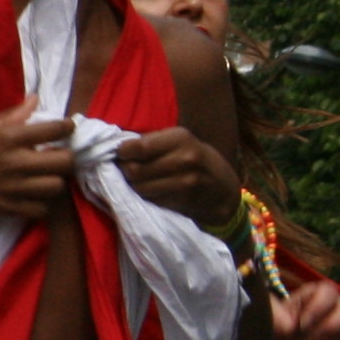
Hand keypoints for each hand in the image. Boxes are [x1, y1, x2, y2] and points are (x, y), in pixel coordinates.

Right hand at [0, 104, 76, 224]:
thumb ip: (10, 115)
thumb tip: (34, 100)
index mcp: (9, 138)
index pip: (55, 130)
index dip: (68, 127)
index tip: (67, 127)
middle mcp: (17, 163)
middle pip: (65, 161)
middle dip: (68, 156)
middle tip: (59, 153)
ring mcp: (13, 188)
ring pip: (56, 187)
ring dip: (55, 180)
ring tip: (46, 175)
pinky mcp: (7, 208)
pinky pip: (40, 210)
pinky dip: (41, 203)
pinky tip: (32, 195)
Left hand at [114, 124, 237, 221]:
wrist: (222, 188)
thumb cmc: (193, 159)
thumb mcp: (178, 142)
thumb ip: (150, 143)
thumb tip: (117, 149)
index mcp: (180, 138)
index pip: (137, 147)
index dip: (122, 153)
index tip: (122, 155)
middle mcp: (185, 158)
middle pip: (134, 170)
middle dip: (124, 172)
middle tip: (127, 172)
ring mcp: (186, 182)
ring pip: (138, 188)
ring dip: (132, 187)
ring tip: (138, 182)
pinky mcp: (183, 201)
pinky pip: (149, 201)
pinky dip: (144, 198)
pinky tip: (151, 193)